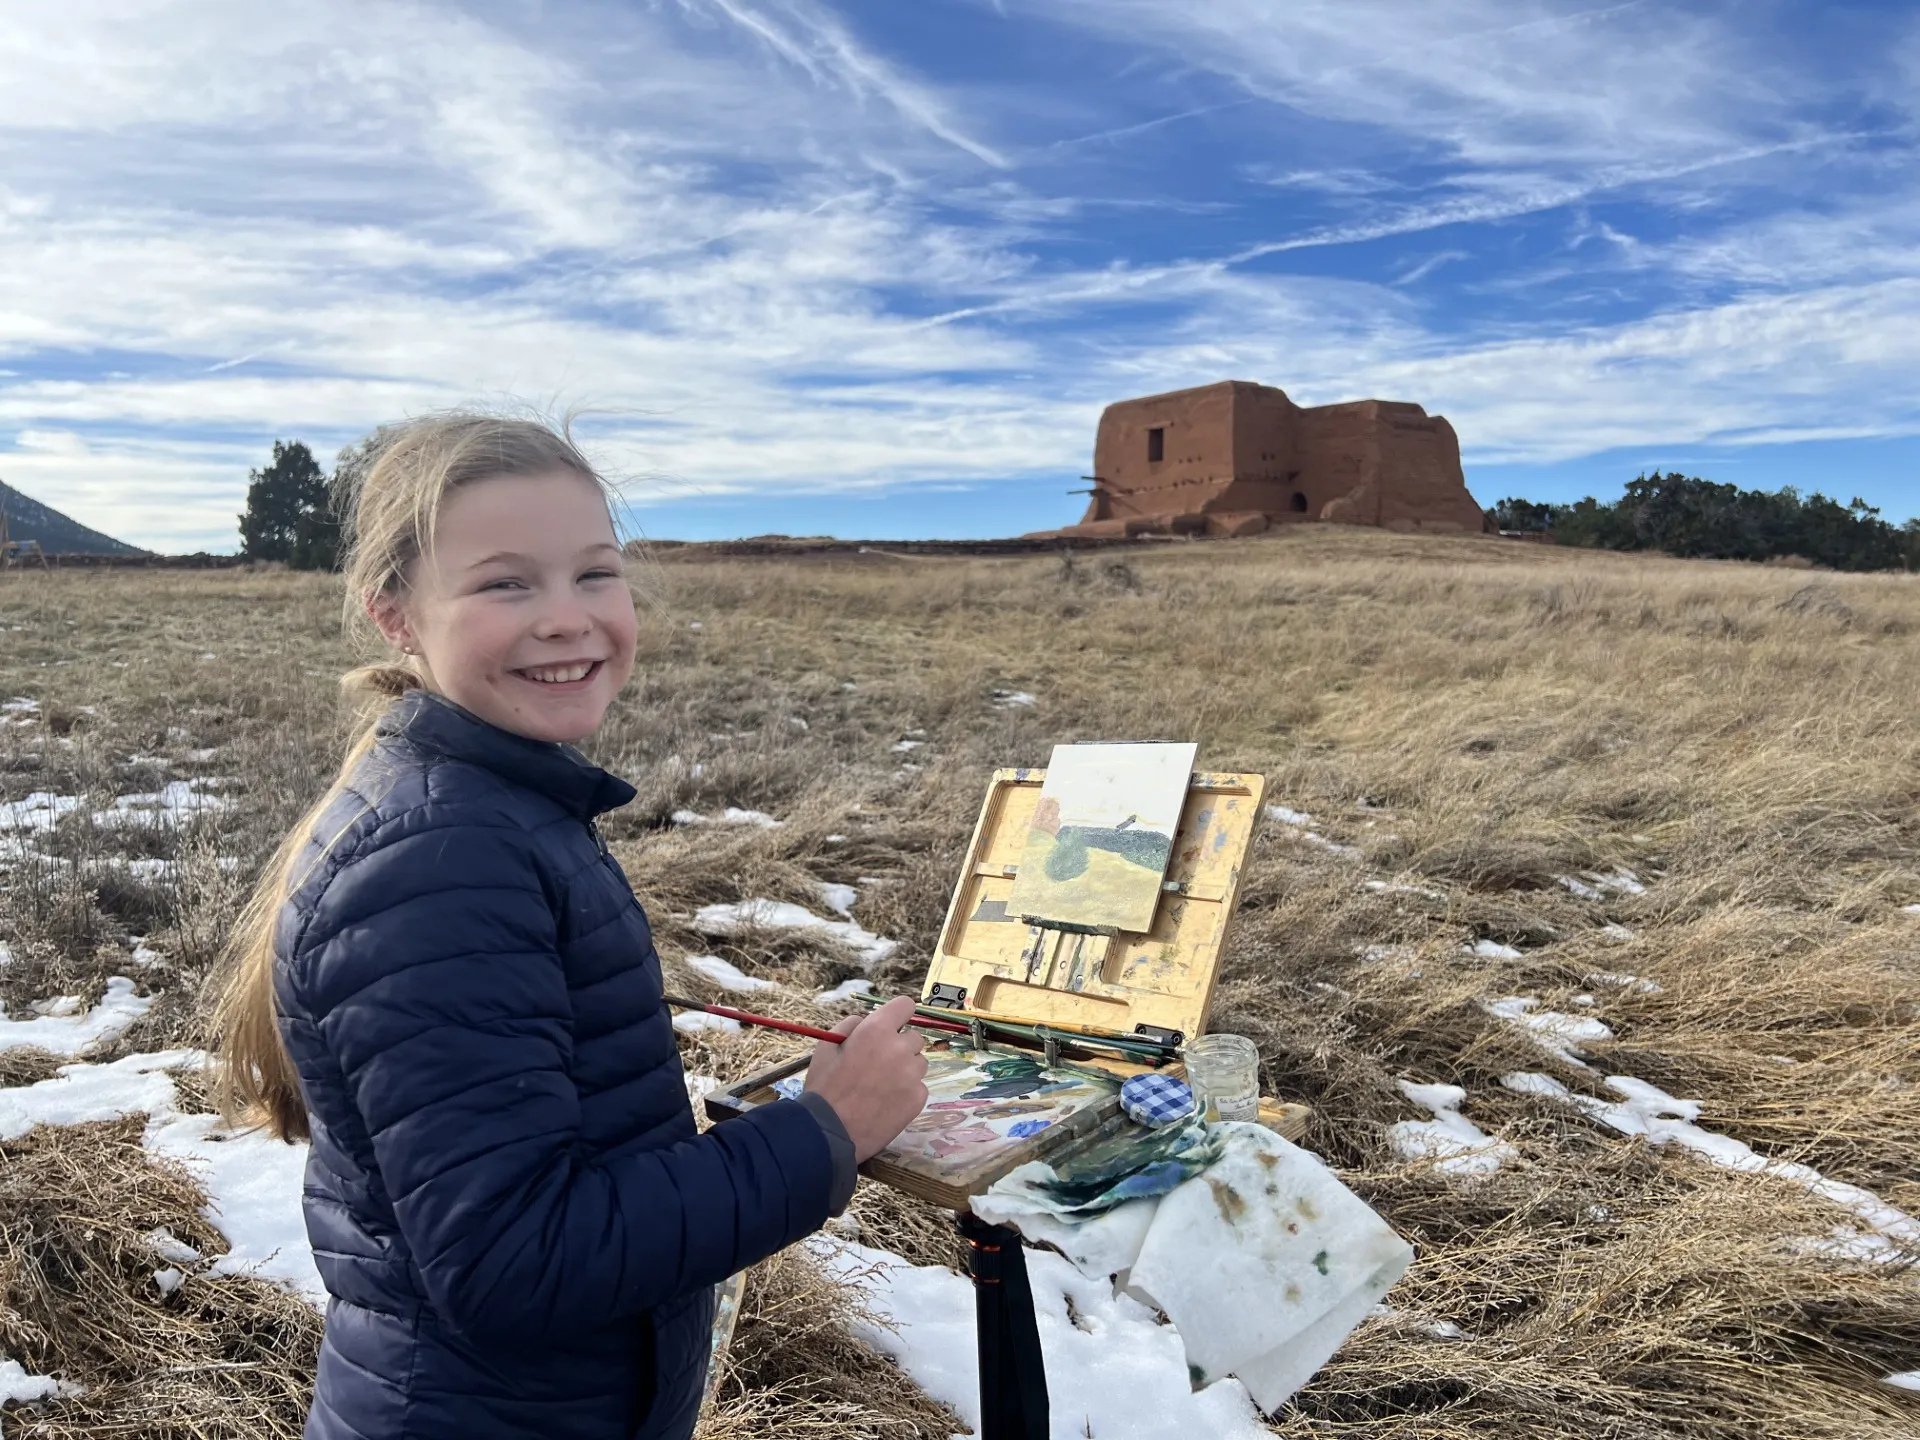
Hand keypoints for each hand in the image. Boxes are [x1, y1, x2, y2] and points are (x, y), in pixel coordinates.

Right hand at [804, 996, 929, 1162]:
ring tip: (882, 1086)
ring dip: (905, 1069)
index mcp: (876, 1030)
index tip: (893, 1025)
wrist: (831, 1132)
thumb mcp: (826, 1047)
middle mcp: (900, 1048)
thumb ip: (850, 1026)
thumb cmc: (824, 1088)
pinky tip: (887, 1102)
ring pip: (918, 1063)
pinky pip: (919, 1086)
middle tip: (878, 1064)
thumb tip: (866, 1021)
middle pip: (914, 1037)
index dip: (898, 1015)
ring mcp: (912, 1074)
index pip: (906, 1005)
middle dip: (899, 1046)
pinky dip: (907, 1092)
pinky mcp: (919, 1098)